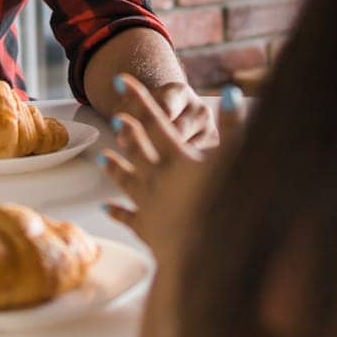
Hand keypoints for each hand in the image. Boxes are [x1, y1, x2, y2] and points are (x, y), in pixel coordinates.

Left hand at [101, 77, 245, 258]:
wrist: (206, 255)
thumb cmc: (225, 204)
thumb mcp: (236, 159)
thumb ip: (234, 124)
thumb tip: (229, 91)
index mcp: (178, 158)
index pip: (156, 121)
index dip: (139, 100)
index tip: (120, 81)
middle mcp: (158, 177)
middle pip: (138, 149)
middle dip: (126, 132)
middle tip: (113, 119)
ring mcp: (150, 204)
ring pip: (127, 181)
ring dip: (115, 168)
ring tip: (101, 159)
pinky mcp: (148, 230)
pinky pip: (129, 218)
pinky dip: (118, 212)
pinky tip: (106, 208)